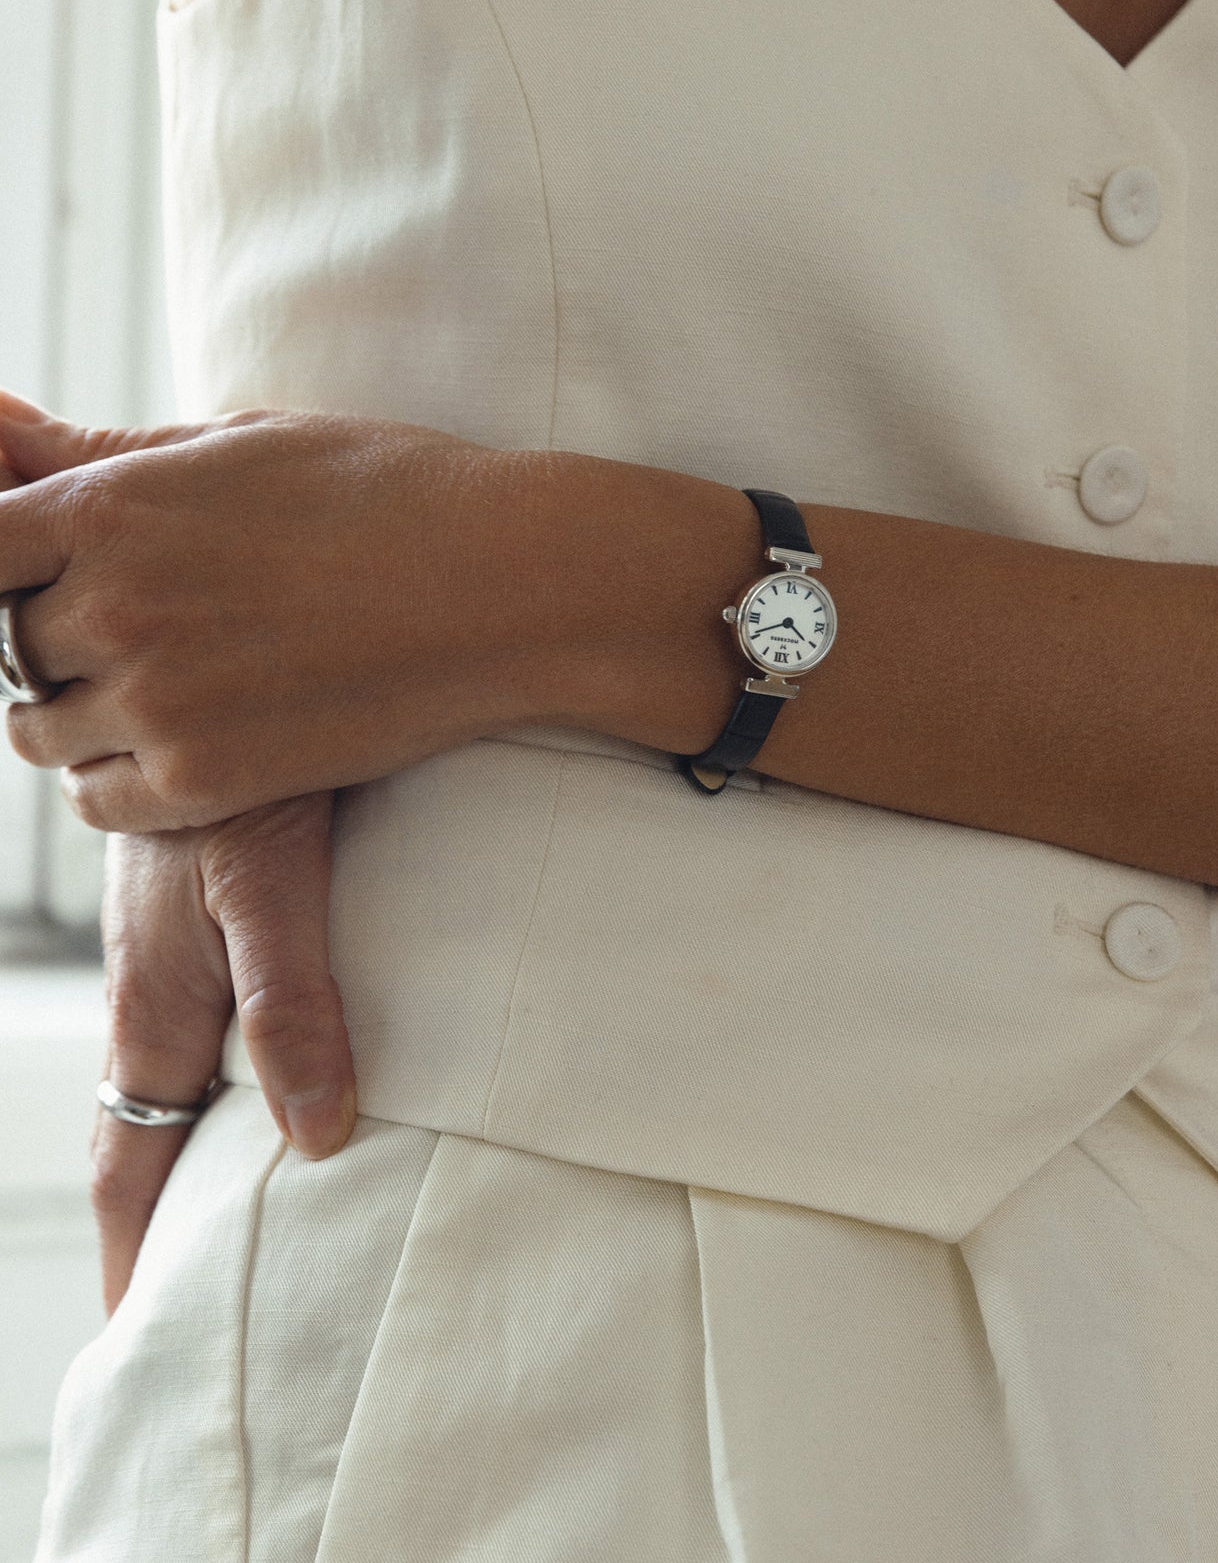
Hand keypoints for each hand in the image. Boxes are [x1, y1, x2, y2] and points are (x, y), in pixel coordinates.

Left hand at [0, 393, 575, 830]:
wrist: (503, 585)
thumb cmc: (384, 492)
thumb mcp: (240, 443)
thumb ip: (103, 452)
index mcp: (110, 508)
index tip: (37, 577)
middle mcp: (113, 607)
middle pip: (9, 644)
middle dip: (55, 637)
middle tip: (137, 629)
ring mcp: (157, 702)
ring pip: (39, 731)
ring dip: (77, 712)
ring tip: (160, 686)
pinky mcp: (205, 782)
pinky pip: (94, 801)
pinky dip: (111, 780)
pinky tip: (176, 743)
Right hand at [91, 791, 353, 1316]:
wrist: (204, 661)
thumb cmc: (243, 775)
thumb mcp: (272, 885)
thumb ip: (290, 1003)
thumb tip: (315, 1138)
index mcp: (159, 1003)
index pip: (131, 1158)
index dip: (135, 1247)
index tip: (134, 1328)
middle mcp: (149, 980)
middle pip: (135, 1122)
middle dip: (144, 1211)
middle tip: (167, 1287)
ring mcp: (163, 935)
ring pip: (160, 1062)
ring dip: (170, 1135)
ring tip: (205, 1196)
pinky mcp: (190, 893)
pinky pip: (185, 1003)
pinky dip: (198, 1059)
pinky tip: (243, 1056)